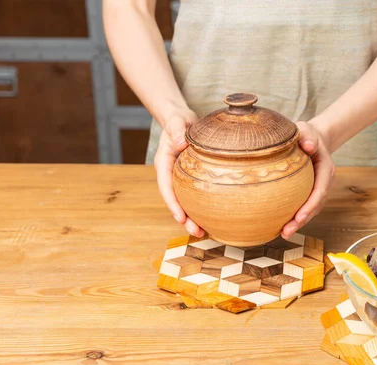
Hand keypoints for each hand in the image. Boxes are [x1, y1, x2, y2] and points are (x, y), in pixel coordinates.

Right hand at [153, 108, 204, 236]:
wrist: (182, 120)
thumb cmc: (179, 120)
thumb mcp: (178, 122)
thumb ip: (178, 131)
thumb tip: (181, 143)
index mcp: (164, 164)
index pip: (166, 188)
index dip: (173, 204)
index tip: (181, 218)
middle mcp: (170, 175)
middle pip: (175, 200)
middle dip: (184, 219)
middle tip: (197, 232)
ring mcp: (179, 178)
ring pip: (184, 201)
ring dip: (192, 217)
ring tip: (204, 232)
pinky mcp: (189, 178)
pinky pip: (193, 195)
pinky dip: (200, 207)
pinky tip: (211, 217)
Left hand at [281, 121, 335, 238]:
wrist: (313, 137)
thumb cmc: (306, 133)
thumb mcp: (306, 130)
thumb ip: (306, 136)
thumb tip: (308, 146)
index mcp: (326, 169)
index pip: (320, 191)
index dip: (310, 206)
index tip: (299, 217)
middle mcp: (325, 182)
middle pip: (316, 205)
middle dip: (302, 220)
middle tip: (286, 232)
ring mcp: (319, 188)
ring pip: (311, 209)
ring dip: (298, 223)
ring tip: (283, 233)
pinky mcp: (310, 192)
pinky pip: (304, 206)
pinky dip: (295, 216)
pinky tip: (281, 224)